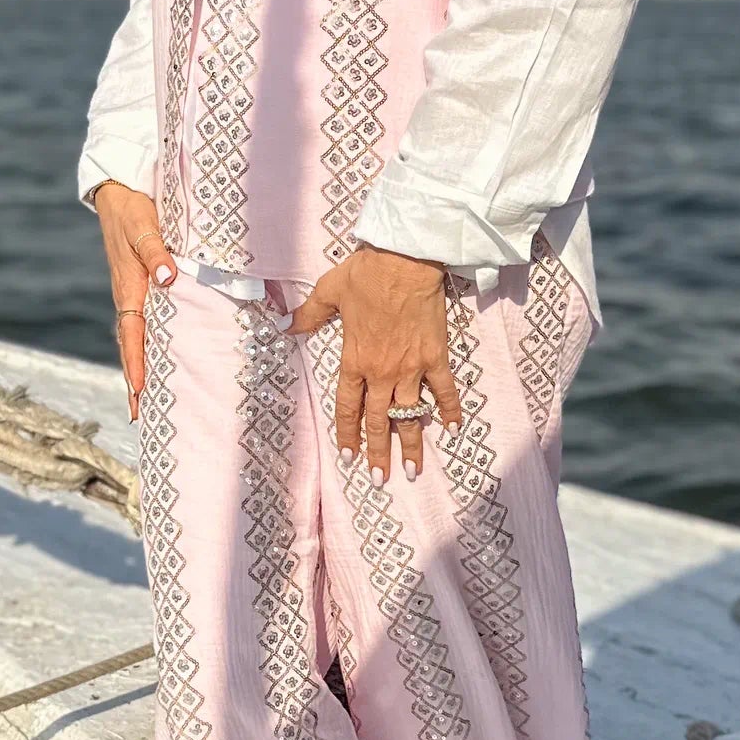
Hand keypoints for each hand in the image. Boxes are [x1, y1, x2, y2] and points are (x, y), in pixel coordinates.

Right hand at [92, 180, 174, 420]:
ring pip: (137, 338)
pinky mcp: (141, 286)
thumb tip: (167, 277)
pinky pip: (145, 323)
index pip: (132, 334)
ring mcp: (134, 293)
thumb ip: (156, 251)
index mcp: (129, 287)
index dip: (136, 363)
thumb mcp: (145, 226)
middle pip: (131, 346)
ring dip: (141, 367)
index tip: (139, 391)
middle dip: (134, 380)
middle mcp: (129, 296)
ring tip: (146, 400)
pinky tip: (162, 358)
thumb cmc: (134, 209)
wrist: (119, 193)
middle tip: (138, 415)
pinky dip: (149, 345)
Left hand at [290, 246, 461, 482]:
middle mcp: (381, 371)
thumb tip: (285, 326)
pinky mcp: (435, 357)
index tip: (349, 457)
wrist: (405, 261)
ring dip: (412, 444)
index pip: (347, 407)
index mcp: (354, 360)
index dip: (348, 434)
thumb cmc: (366, 274)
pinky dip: (450, 410)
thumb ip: (308, 315)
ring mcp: (411, 367)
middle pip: (379, 420)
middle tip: (380, 479)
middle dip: (378, 452)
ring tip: (413, 470)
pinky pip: (444, 390)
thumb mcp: (328, 292)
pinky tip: (454, 430)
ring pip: (410, 414)